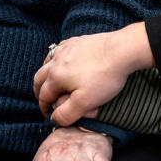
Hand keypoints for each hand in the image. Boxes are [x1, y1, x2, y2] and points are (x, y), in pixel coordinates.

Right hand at [34, 23, 154, 126]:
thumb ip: (66, 114)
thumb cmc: (104, 77)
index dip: (44, 108)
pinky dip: (56, 60)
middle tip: (44, 100)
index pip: (43, 96)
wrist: (121, 51)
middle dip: (39, 91)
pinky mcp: (76, 41)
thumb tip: (54, 120)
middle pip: (39, 78)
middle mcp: (56, 61)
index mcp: (56, 76)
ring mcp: (65, 48)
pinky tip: (64, 62)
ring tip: (51, 82)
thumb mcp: (85, 103)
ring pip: (47, 62)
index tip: (49, 115)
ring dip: (46, 74)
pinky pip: (59, 50)